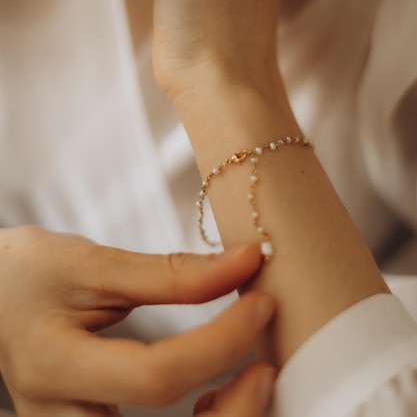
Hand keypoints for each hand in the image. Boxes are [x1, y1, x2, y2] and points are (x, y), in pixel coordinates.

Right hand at [0, 227, 273, 416]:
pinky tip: (214, 391)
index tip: (261, 300)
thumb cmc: (30, 272)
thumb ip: (170, 271)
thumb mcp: (91, 261)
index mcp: (53, 366)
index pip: (155, 377)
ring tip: (247, 374)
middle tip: (266, 361)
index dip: (220, 341)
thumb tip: (246, 262)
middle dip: (235, 414)